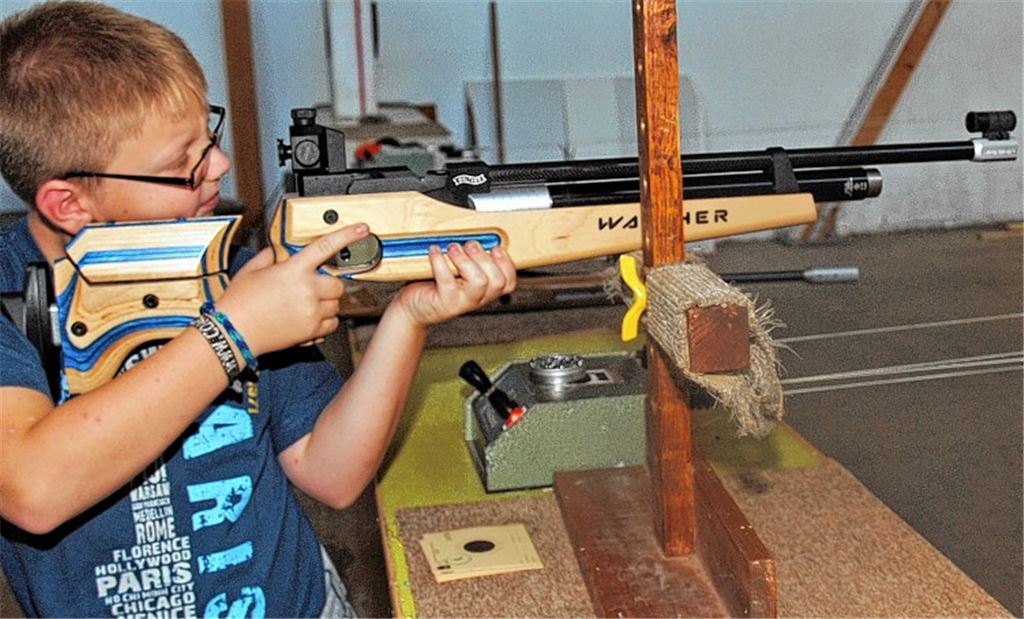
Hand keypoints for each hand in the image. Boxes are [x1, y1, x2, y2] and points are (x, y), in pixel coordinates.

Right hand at [214, 224, 370, 355]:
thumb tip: (277, 253)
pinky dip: (325, 321)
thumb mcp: (251, 270)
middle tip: (312, 287)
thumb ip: (269, 256)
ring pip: (336, 304)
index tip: (362, 229)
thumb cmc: (239, 303)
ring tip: (305, 304)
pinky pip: (332, 324)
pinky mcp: (311, 331)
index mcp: (293, 270)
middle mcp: (307, 290)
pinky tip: (308, 317)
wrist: (233, 333)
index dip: (347, 235)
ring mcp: (311, 312)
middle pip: (337, 283)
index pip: (326, 246)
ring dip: (327, 302)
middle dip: (328, 284)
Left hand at [391, 241, 516, 327]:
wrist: (413, 307)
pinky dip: (440, 260)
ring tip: (452, 248)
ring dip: (466, 259)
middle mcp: (477, 299)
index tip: (495, 247)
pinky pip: (447, 280)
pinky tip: (434, 251)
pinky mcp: (444, 302)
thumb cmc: (435, 286)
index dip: (506, 263)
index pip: (508, 282)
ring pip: (479, 282)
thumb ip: (471, 257)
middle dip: (485, 257)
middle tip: (470, 245)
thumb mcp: (458, 271)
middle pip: (497, 281)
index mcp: (485, 291)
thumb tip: (475, 235)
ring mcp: (462, 302)